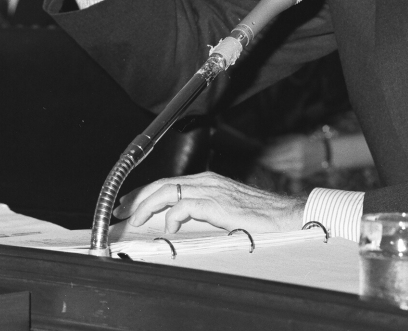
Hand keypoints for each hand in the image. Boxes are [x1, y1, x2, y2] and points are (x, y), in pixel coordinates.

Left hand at [114, 171, 305, 233]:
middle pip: (162, 184)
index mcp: (208, 182)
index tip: (128, 206)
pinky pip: (185, 206)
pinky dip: (172, 215)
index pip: (168, 183)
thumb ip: (203, 212)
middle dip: (137, 198)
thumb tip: (177, 222)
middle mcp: (207, 181)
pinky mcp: (218, 204)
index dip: (144, 194)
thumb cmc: (259, 218)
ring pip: (168, 191)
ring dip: (147, 206)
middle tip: (120, 213)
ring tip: (135, 221)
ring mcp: (212, 191)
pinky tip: (168, 226)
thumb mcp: (225, 211)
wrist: (286, 217)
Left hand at [258, 134, 323, 178]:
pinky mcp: (299, 175)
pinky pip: (285, 173)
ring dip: (270, 166)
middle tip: (258, 158)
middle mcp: (296, 159)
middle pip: (275, 162)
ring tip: (264, 162)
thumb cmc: (308, 143)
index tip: (259, 152)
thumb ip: (281, 141)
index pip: (276, 152)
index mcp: (295, 148)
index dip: (266, 153)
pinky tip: (274, 166)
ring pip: (278, 169)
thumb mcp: (295, 138)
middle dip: (265, 161)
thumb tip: (267, 143)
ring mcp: (298, 169)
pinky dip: (278, 169)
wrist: (324, 154)